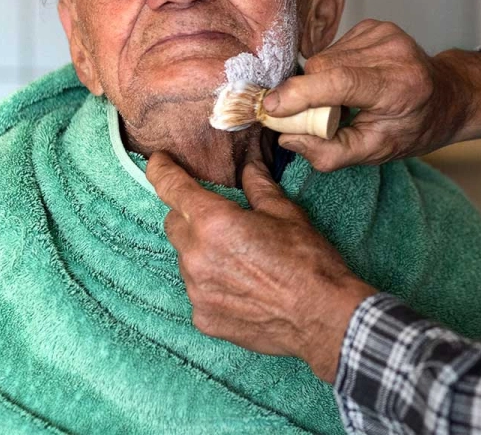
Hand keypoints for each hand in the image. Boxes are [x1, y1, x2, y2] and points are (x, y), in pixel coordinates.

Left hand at [144, 151, 377, 381]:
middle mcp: (197, 256)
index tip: (158, 163)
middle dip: (191, 217)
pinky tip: (241, 287)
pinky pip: (197, 290)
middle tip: (223, 222)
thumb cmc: (308, 262)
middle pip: (174, 225)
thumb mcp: (286, 213)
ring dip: (202, 252)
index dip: (161, 171)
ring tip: (240, 261)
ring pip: (185, 259)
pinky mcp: (203, 317)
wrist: (322, 317)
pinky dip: (211, 283)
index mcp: (215, 223)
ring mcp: (197, 291)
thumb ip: (258, 187)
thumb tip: (249, 167)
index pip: (172, 189)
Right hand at [261, 20, 480, 171]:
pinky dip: (332, 69)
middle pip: (323, 68)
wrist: (447, 96)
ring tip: (344, 100)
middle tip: (320, 117)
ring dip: (320, 82)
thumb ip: (330, 152)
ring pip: (323, 57)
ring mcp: (383, 33)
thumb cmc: (412, 128)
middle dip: (307, 94)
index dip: (300, 94)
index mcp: (399, 85)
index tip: (271, 108)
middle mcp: (393, 52)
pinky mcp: (374, 25)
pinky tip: (352, 81)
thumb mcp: (376, 153)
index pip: (340, 82)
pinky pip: (332, 48)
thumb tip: (287, 138)